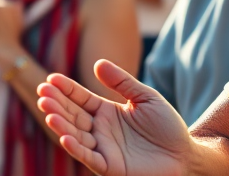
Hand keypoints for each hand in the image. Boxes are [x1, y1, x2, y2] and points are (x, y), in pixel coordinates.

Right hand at [37, 59, 191, 175]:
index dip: (66, 89)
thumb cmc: (167, 126)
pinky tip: (63, 136)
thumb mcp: (145, 97)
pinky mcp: (110, 166)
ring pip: (76, 135)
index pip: (80, 98)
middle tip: (42, 93)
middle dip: (56, 104)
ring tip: (47, 111)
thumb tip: (97, 63)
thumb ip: (122, 82)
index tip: (51, 78)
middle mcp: (100, 130)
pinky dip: (76, 148)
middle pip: (73, 115)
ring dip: (60, 124)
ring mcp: (103, 148)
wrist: (185, 154)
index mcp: (106, 111)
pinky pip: (89, 158)